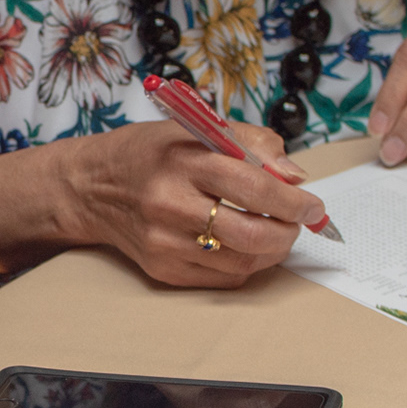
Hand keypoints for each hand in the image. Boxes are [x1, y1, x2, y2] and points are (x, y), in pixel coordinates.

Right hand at [62, 119, 326, 288]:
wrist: (93, 188)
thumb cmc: (152, 153)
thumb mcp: (198, 129)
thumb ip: (253, 143)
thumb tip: (294, 177)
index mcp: (182, 161)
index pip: (251, 185)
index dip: (291, 200)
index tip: (313, 204)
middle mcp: (170, 204)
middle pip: (249, 234)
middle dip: (288, 232)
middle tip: (299, 222)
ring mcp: (164, 243)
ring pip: (241, 262)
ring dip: (272, 251)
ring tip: (275, 233)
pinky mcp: (162, 270)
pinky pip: (223, 278)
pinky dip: (246, 264)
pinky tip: (245, 246)